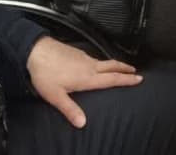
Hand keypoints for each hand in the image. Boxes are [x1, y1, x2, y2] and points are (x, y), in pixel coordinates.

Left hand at [26, 36, 140, 128]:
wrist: (36, 51)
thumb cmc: (45, 74)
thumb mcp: (56, 96)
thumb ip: (70, 109)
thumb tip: (83, 123)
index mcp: (87, 77)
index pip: (112, 79)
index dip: (126, 80)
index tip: (139, 79)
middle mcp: (89, 65)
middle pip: (112, 66)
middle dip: (125, 68)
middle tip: (135, 71)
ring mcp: (84, 57)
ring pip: (104, 61)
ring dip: (115, 64)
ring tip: (119, 68)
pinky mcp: (77, 52)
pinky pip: (94, 58)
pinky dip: (102, 62)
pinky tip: (95, 65)